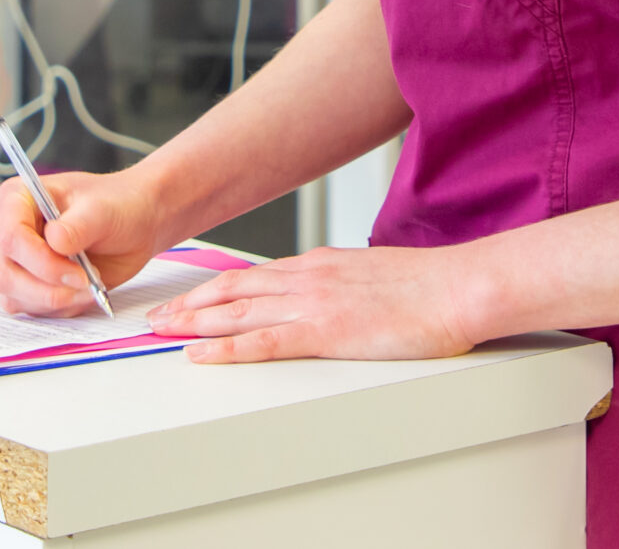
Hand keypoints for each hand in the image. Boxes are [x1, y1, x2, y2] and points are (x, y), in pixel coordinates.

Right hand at [0, 168, 172, 317]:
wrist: (134, 224)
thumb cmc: (116, 205)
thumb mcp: (103, 209)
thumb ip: (79, 224)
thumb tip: (54, 240)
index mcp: (19, 198)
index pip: (9, 235)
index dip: (39, 259)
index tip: (77, 271)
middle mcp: (11, 231)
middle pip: (6, 273)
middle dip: (47, 287)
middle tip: (85, 282)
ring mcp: (17, 261)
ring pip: (15, 296)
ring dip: (56, 299)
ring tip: (90, 285)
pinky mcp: (29, 286)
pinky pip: (32, 309)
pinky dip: (61, 307)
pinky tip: (84, 291)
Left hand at [145, 245, 494, 362]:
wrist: (458, 286)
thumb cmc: (430, 287)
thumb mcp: (376, 276)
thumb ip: (344, 286)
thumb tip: (331, 299)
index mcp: (321, 264)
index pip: (254, 276)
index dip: (215, 288)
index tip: (190, 298)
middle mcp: (308, 277)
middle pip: (234, 291)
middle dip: (191, 304)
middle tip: (159, 316)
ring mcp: (314, 303)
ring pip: (237, 312)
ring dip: (195, 323)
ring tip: (163, 332)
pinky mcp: (325, 331)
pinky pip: (263, 341)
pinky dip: (226, 348)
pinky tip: (201, 354)